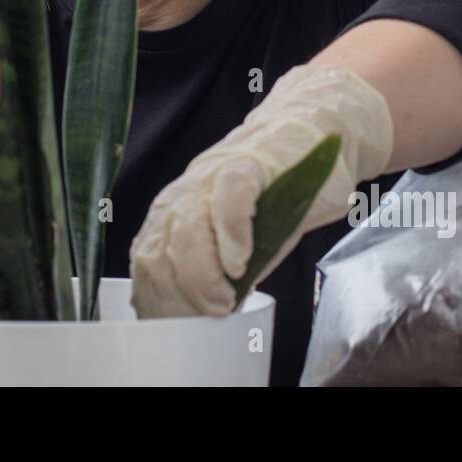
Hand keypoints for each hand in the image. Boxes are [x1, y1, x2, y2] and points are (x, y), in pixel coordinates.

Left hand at [129, 64, 393, 317]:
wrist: (313, 135)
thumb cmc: (279, 194)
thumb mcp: (243, 243)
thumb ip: (220, 272)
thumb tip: (199, 320)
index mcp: (175, 211)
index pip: (148, 259)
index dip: (159, 298)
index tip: (180, 326)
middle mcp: (186, 192)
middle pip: (162, 248)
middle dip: (181, 293)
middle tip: (210, 315)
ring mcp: (215, 176)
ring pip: (188, 225)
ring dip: (202, 273)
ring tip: (225, 298)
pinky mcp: (251, 163)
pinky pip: (229, 195)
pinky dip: (231, 233)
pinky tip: (241, 261)